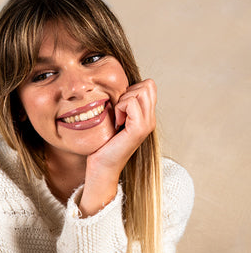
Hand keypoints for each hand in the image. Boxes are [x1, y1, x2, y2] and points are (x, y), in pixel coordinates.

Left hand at [80, 79, 156, 215]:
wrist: (102, 167)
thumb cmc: (103, 145)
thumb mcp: (114, 120)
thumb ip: (122, 105)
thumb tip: (118, 88)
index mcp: (146, 117)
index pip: (149, 86)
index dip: (132, 89)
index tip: (119, 108)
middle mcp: (150, 120)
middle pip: (148, 85)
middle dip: (129, 92)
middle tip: (118, 112)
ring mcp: (147, 124)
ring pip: (141, 90)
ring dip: (124, 100)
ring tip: (117, 118)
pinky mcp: (138, 128)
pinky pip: (131, 102)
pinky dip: (120, 108)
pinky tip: (116, 123)